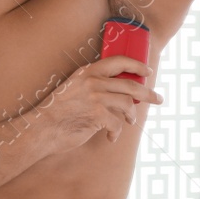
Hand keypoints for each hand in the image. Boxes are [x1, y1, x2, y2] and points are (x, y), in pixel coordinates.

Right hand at [35, 53, 163, 151]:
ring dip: (131, 116)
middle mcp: (93, 81)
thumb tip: (123, 94)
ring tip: (128, 122)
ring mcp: (95, 97)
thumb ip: (96, 86)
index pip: (118, 61)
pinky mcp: (97, 114)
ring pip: (128, 104)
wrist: (41, 128)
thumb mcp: (76, 89)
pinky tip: (110, 137)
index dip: (137, 65)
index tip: (147, 71)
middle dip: (148, 93)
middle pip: (130, 85)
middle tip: (158, 99)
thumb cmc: (59, 112)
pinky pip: (118, 123)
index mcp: (88, 72)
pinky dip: (116, 133)